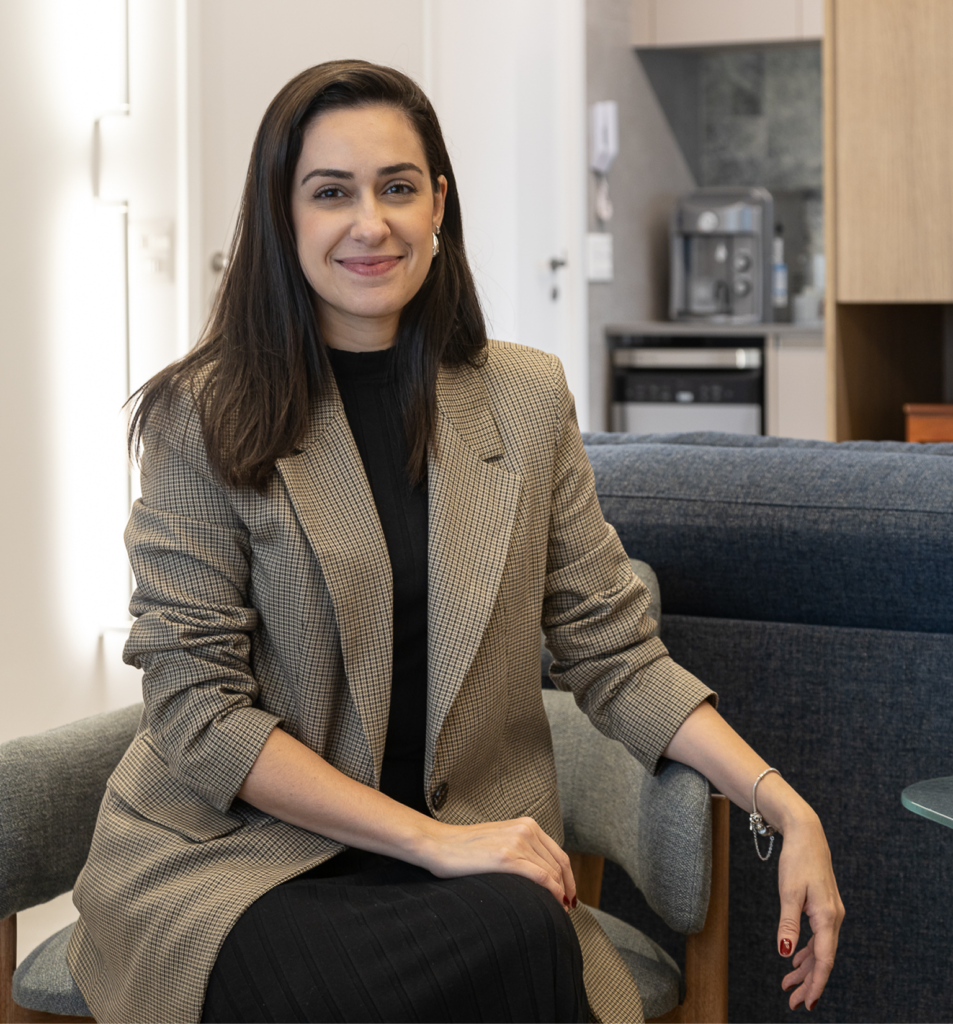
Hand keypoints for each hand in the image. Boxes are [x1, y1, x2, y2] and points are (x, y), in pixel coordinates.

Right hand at [418, 816, 576, 910]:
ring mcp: (517, 842)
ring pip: (552, 873)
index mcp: (526, 824)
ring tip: (560, 912)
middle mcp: (526, 830)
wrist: (438, 844)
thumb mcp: (500, 839)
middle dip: (567, 889)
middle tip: (567, 909)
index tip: (570, 895)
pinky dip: (553, 892)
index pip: (559, 855)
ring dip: (561, 894)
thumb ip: (520, 848)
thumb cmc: (464, 848)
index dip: (569, 878)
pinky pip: (541, 877)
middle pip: (559, 865)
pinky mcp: (507, 857)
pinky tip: (554, 904)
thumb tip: (540, 874)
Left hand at [775, 814, 844, 1010]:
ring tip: (789, 985)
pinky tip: (796, 960)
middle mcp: (834, 918)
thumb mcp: (788, 892)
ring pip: (820, 949)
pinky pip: (818, 937)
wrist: (807, 834)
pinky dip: (807, 951)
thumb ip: (788, 924)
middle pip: (823, 959)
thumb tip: (785, 952)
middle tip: (792, 1001)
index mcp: (828, 917)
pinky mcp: (824, 908)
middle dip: (808, 982)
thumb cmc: (797, 860)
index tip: (806, 1002)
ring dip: (805, 968)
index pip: (824, 960)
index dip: (815, 983)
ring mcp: (831, 913)